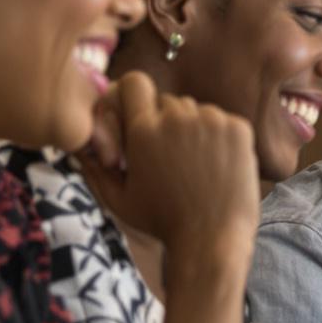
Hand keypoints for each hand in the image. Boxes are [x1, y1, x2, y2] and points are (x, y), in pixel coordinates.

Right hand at [76, 73, 257, 250]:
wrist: (212, 240)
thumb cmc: (161, 223)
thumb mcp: (117, 197)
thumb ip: (94, 164)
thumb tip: (83, 141)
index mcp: (143, 129)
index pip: (132, 83)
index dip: (132, 96)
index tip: (136, 117)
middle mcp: (177, 117)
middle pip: (166, 102)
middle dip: (162, 123)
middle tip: (166, 157)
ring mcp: (212, 120)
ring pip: (195, 111)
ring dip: (190, 130)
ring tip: (192, 167)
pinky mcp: (238, 128)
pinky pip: (221, 120)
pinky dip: (217, 137)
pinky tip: (215, 166)